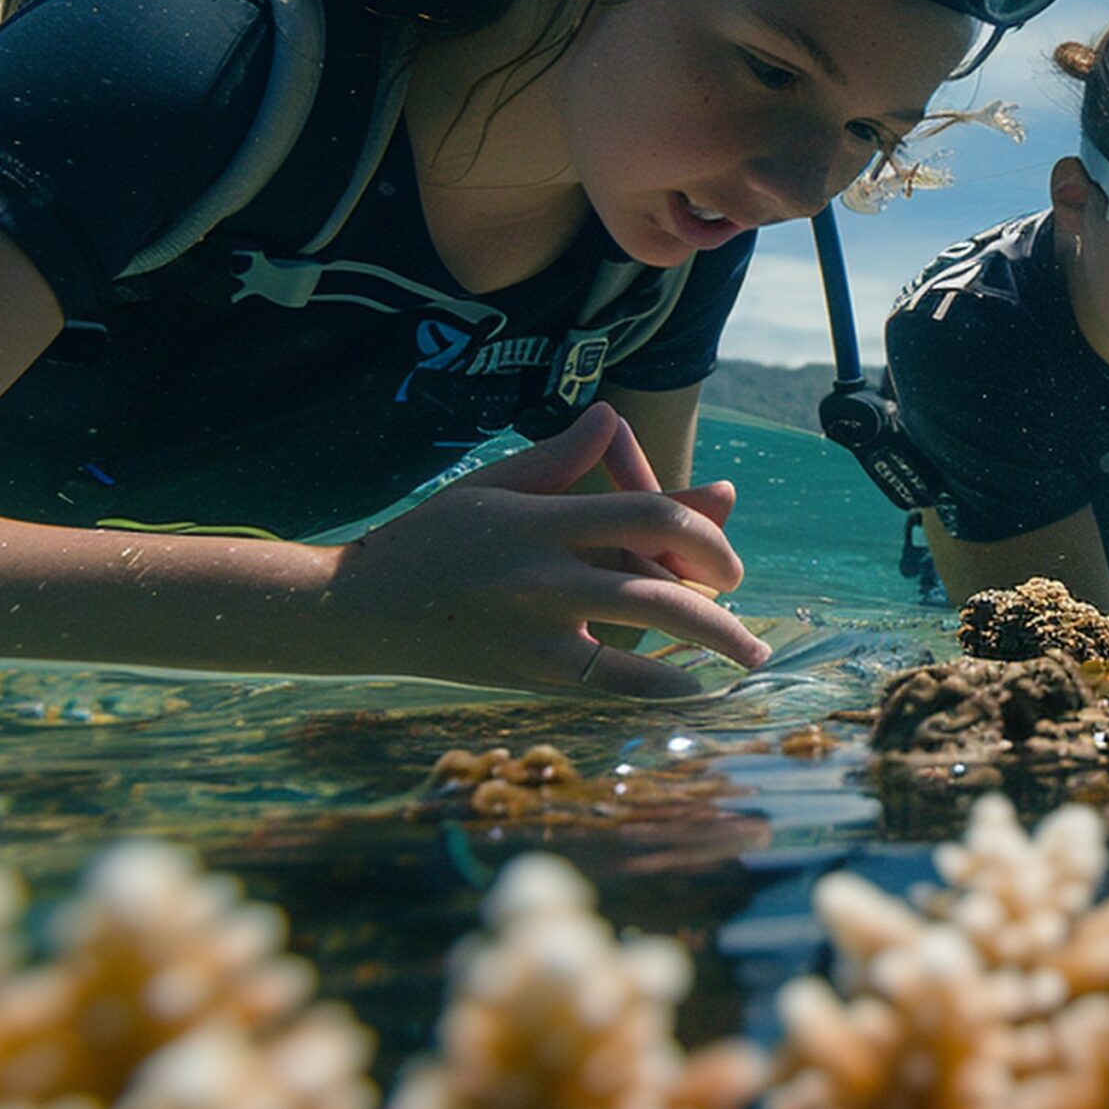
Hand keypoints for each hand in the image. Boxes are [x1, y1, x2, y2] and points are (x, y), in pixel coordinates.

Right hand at [325, 403, 770, 695]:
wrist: (360, 611)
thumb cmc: (430, 539)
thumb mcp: (491, 487)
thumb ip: (560, 458)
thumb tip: (613, 417)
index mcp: (539, 519)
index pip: (645, 512)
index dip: (700, 526)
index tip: (723, 541)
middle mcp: (543, 575)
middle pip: (658, 580)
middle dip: (717, 592)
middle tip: (743, 601)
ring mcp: (537, 630)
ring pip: (644, 634)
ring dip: (709, 644)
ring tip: (748, 658)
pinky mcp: (529, 674)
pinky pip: (610, 684)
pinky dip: (658, 689)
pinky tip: (696, 691)